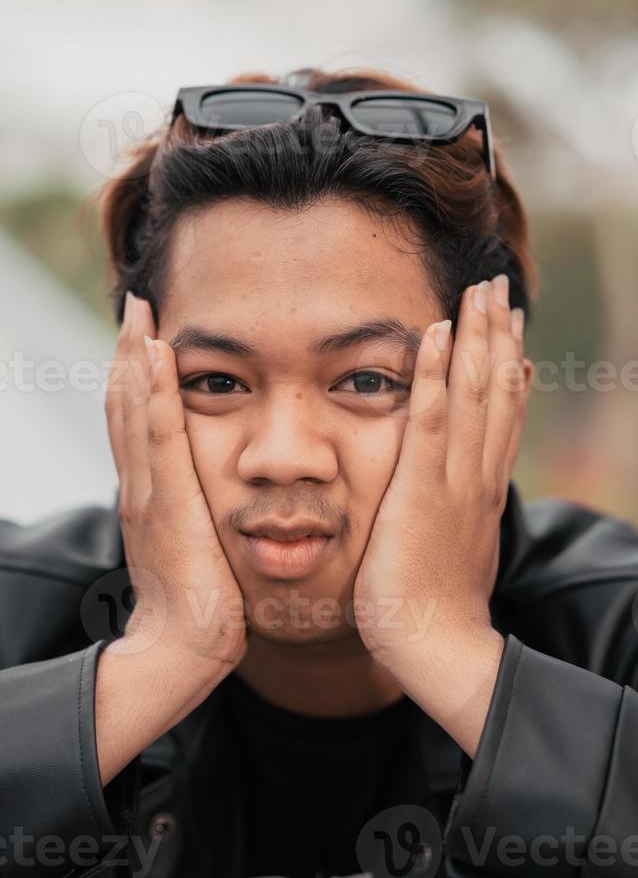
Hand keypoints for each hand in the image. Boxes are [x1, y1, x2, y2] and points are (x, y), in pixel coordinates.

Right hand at [104, 291, 246, 675]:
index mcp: (148, 494)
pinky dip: (155, 391)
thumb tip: (214, 500)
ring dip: (136, 357)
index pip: (136, 422)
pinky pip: (160, 434)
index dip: (137, 376)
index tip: (147, 335)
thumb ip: (197, 517)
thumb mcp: (196, 548)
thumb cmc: (203, 604)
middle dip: (130, 353)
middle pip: (125, 405)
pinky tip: (158, 354)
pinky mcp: (168, 502)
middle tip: (136, 305)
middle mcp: (140, 485)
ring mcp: (148, 491)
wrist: (185, 648)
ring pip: (134, 409)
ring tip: (140, 313)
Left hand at [353, 274, 526, 672]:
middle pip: (498, 390)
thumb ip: (461, 509)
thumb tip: (465, 489)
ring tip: (480, 292)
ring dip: (477, 337)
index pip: (504, 413)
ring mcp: (455, 479)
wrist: (436, 645)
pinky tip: (435, 332)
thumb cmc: (436, 604)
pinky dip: (435, 373)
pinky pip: (431, 419)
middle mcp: (479, 474)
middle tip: (499, 286)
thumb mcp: (458, 546)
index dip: (509, 363)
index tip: (509, 325)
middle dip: (498, 334)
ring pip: (475, 393)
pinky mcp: (422, 489)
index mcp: (484, 487)